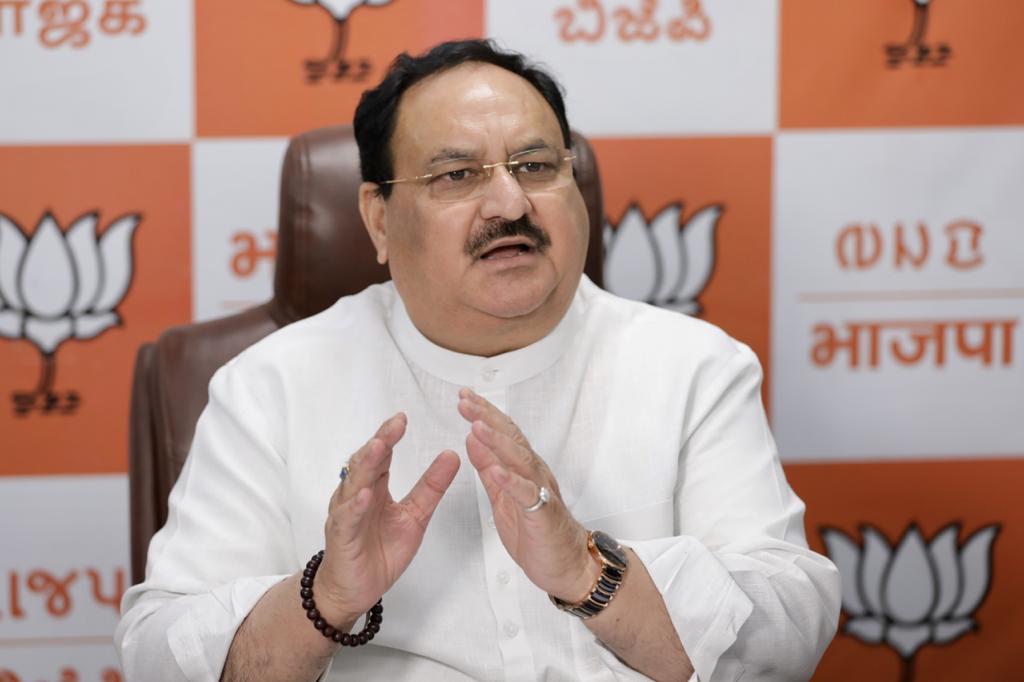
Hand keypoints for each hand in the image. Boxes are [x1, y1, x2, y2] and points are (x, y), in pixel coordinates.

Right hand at [315, 413, 460, 624]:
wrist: (357, 590)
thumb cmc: (380, 551)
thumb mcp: (415, 516)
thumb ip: (431, 487)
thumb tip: (452, 455)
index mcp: (375, 488)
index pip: (382, 455)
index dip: (391, 436)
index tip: (403, 418)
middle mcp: (357, 494)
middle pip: (367, 462)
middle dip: (380, 441)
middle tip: (395, 425)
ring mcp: (346, 513)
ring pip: (354, 484)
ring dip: (366, 465)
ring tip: (379, 447)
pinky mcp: (342, 536)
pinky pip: (347, 518)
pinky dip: (355, 506)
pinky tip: (364, 495)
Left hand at [457, 389, 597, 601]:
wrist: (568, 565)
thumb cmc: (538, 532)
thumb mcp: (502, 494)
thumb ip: (488, 465)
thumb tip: (472, 438)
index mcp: (523, 468)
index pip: (503, 432)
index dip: (484, 413)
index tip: (464, 397)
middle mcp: (534, 473)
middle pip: (511, 438)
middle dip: (487, 417)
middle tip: (466, 401)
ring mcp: (540, 492)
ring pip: (519, 460)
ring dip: (497, 442)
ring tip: (477, 427)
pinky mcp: (543, 515)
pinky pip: (527, 496)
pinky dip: (512, 482)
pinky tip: (497, 471)